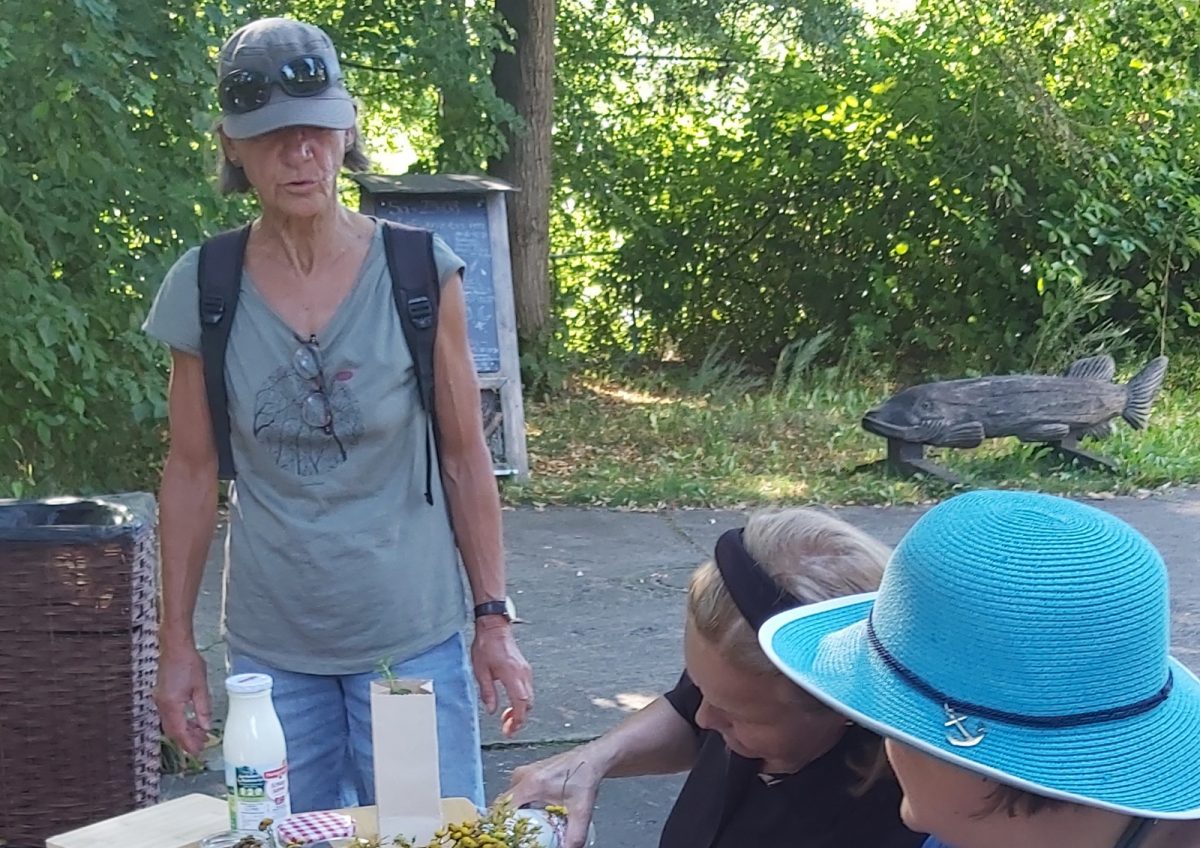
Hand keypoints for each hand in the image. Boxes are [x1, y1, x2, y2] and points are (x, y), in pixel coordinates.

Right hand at [155, 641, 211, 756]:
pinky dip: (180, 723)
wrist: (175, 648)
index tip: (198, 752)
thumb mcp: (201, 687)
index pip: (179, 731)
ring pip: (170, 725)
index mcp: (172, 705)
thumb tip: (206, 727)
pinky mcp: (162, 697)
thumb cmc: (189, 663)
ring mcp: (160, 701)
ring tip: (200, 735)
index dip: (189, 744)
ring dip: (184, 732)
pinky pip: (170, 716)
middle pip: (173, 731)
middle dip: (186, 741)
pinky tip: (192, 722)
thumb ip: (203, 709)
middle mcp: (162, 706)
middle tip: (201, 746)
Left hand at [471, 618, 532, 735]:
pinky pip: (527, 690)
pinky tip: (510, 703)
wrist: (494, 627)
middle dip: (519, 718)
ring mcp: (526, 671)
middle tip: (507, 728)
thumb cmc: (486, 645)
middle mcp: (523, 673)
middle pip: (528, 703)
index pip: (521, 702)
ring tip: (506, 717)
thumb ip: (487, 692)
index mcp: (512, 674)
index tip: (510, 729)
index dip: (518, 719)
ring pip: (529, 697)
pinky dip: (521, 700)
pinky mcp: (524, 669)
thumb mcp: (480, 671)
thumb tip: (491, 710)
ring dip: (520, 710)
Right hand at [502, 746, 604, 847]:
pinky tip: (531, 814)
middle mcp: (524, 776)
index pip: (503, 807)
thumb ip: (575, 835)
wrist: (591, 759)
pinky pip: (515, 792)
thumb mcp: (581, 811)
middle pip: (504, 803)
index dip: (502, 824)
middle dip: (507, 821)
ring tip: (524, 826)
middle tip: (518, 834)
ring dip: (513, 813)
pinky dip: (518, 805)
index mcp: (532, 784)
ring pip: (508, 798)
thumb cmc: (585, 777)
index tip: (508, 835)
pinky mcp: (528, 772)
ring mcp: (524, 772)